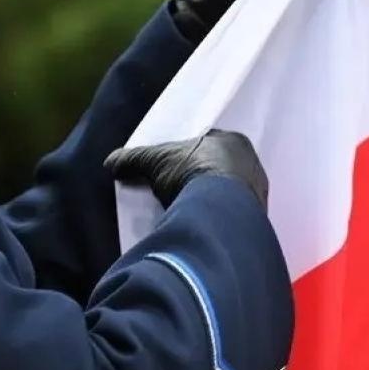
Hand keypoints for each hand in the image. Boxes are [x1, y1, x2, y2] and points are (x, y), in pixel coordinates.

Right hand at [105, 130, 268, 210]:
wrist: (218, 213)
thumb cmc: (191, 173)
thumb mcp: (155, 161)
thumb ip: (134, 158)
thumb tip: (110, 162)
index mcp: (234, 141)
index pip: (210, 145)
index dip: (191, 155)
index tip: (174, 169)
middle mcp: (252, 164)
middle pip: (222, 170)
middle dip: (203, 180)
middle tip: (181, 193)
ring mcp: (258, 193)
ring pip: (231, 195)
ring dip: (214, 202)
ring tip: (191, 214)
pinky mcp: (257, 220)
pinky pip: (235, 217)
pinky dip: (220, 221)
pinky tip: (205, 228)